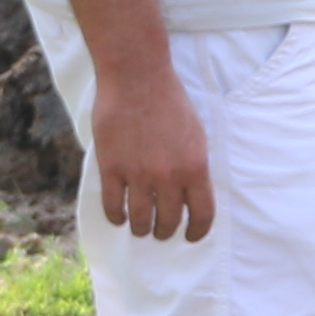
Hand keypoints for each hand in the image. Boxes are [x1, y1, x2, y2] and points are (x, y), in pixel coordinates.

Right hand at [94, 62, 215, 244]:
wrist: (137, 78)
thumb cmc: (170, 102)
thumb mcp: (197, 136)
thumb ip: (194, 167)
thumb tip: (191, 195)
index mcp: (196, 168)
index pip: (202, 215)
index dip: (197, 232)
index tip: (191, 237)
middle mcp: (169, 177)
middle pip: (169, 221)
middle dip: (165, 232)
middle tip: (160, 231)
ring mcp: (138, 174)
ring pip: (140, 220)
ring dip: (141, 229)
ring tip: (140, 228)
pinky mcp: (112, 168)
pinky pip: (113, 206)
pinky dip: (116, 217)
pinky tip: (119, 216)